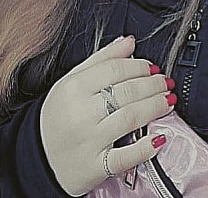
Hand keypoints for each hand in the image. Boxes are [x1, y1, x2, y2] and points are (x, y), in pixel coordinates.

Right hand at [40, 35, 175, 196]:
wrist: (39, 158)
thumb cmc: (59, 115)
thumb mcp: (72, 80)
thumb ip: (102, 59)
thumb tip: (129, 42)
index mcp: (74, 88)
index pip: (115, 70)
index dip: (139, 66)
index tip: (152, 67)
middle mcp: (81, 113)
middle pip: (127, 92)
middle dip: (153, 85)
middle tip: (165, 83)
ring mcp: (89, 141)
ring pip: (130, 118)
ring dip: (155, 107)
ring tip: (167, 101)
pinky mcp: (96, 167)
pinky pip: (126, 156)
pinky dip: (146, 147)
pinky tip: (159, 137)